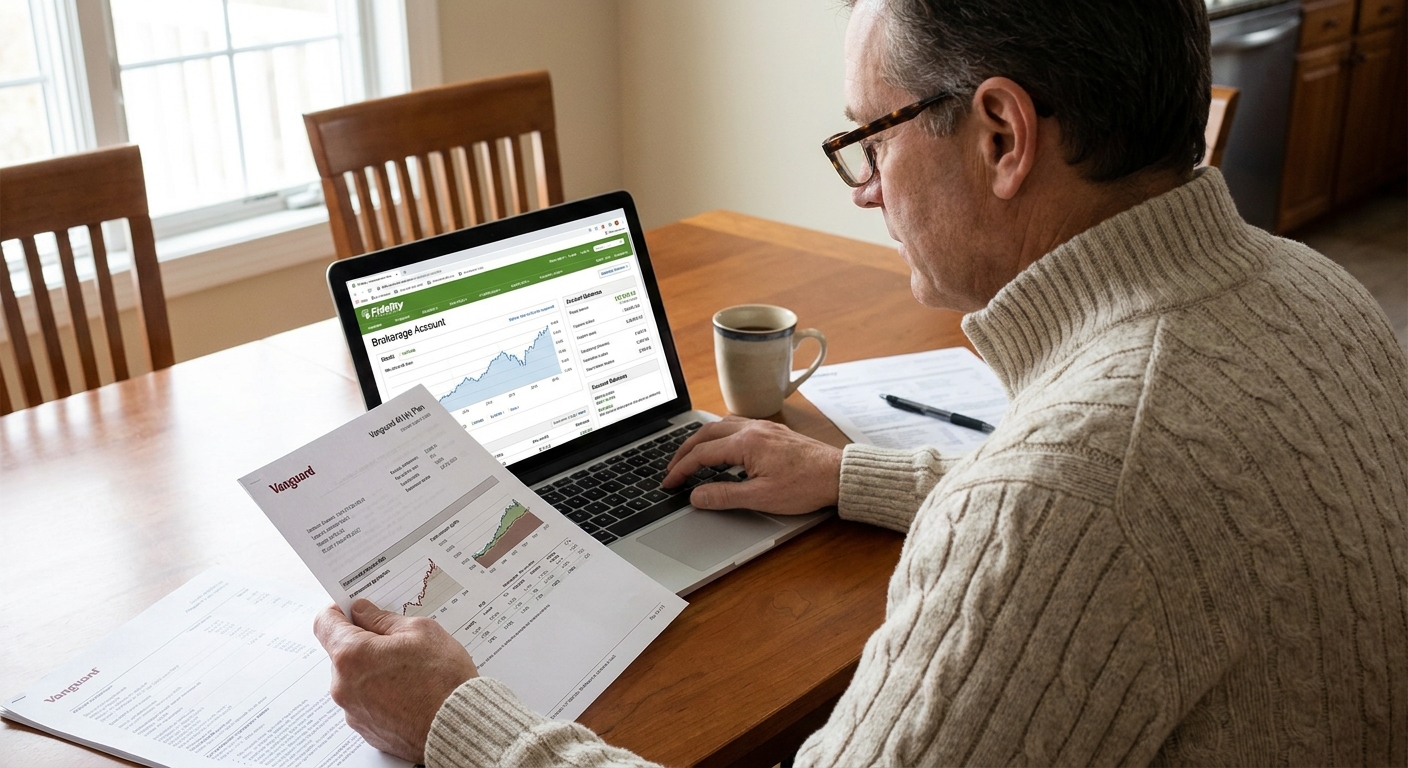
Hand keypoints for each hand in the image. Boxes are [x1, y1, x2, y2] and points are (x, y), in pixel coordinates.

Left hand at [313, 599, 477, 762]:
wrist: (457, 726)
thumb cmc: (442, 678)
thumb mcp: (420, 631)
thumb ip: (383, 619)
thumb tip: (363, 612)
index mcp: (351, 656)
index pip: (325, 623)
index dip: (340, 611)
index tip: (355, 609)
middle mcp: (343, 686)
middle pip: (342, 653)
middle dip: (364, 643)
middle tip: (397, 642)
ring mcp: (353, 712)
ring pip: (355, 678)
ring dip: (373, 670)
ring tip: (409, 672)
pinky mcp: (366, 729)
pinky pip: (366, 702)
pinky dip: (381, 694)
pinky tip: (408, 692)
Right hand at [662, 417, 841, 514]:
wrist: (838, 475)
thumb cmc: (806, 485)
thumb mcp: (761, 497)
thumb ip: (724, 496)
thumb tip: (697, 496)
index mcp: (746, 443)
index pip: (702, 454)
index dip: (681, 469)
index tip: (669, 482)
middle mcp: (752, 429)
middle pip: (706, 434)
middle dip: (684, 451)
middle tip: (671, 468)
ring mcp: (764, 427)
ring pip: (721, 425)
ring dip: (701, 439)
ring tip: (690, 455)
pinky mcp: (773, 431)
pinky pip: (737, 425)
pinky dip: (720, 434)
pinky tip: (722, 445)